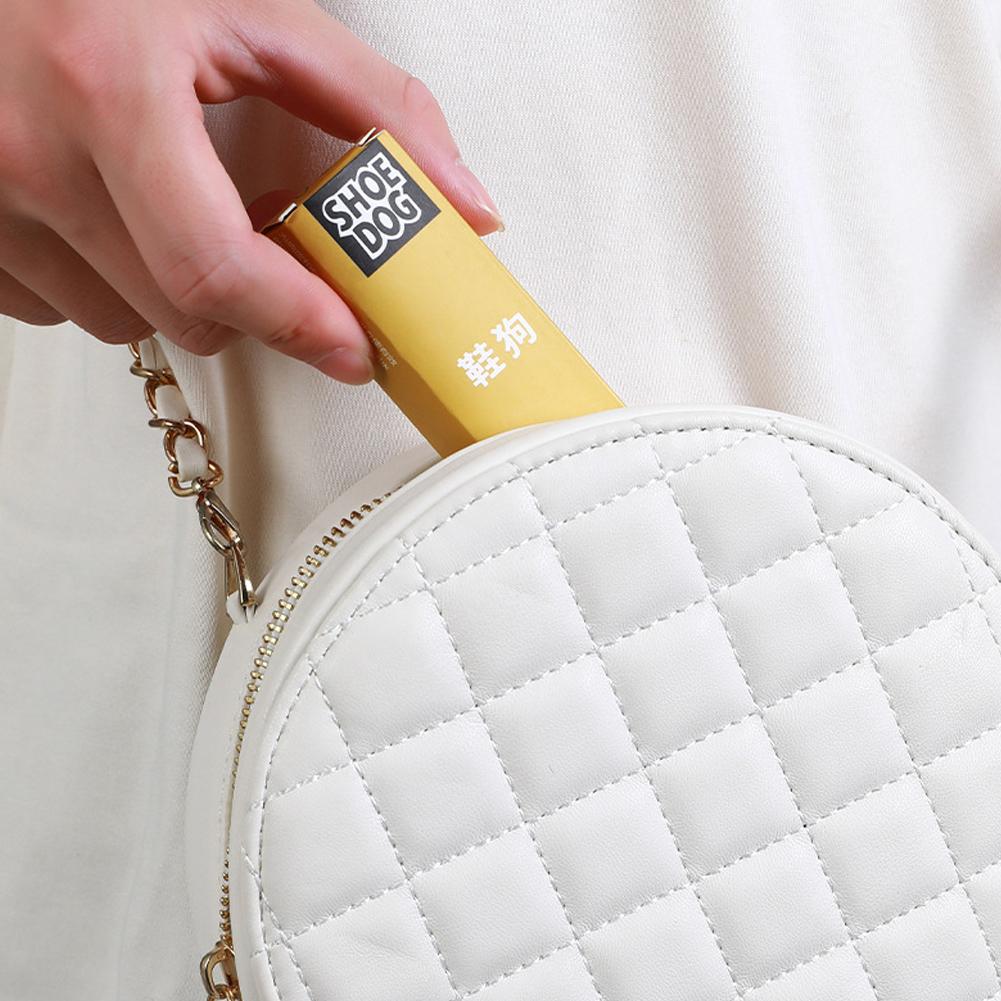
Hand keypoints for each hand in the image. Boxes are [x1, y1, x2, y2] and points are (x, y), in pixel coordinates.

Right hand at [0, 0, 502, 382]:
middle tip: (267, 243)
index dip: (300, 323)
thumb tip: (462, 204)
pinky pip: (61, 312)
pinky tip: (114, 216)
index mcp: (107, 91)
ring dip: (174, 288)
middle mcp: (28, 158)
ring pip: (126, 325)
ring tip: (174, 206)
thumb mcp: (252, 13)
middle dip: (250, 298)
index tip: (353, 348)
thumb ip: (373, 105)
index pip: (218, 268)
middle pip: (188, 314)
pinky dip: (108, 280)